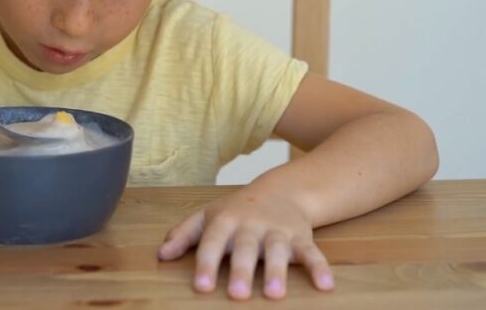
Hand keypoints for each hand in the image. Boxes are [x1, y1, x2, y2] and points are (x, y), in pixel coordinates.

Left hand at [157, 189, 333, 299]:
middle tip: (236, 294)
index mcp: (225, 221)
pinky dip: (320, 267)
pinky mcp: (301, 237)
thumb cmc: (236, 211)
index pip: (212, 243)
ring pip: (278, 251)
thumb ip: (184, 235)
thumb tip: (161, 254)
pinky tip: (325, 285)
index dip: (206, 264)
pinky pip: (312, 252)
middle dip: (241, 270)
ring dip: (277, 272)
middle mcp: (251, 226)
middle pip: (246, 248)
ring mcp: (278, 231)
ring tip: (274, 295)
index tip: (200, 286)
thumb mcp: (207, 216)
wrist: (280, 190)